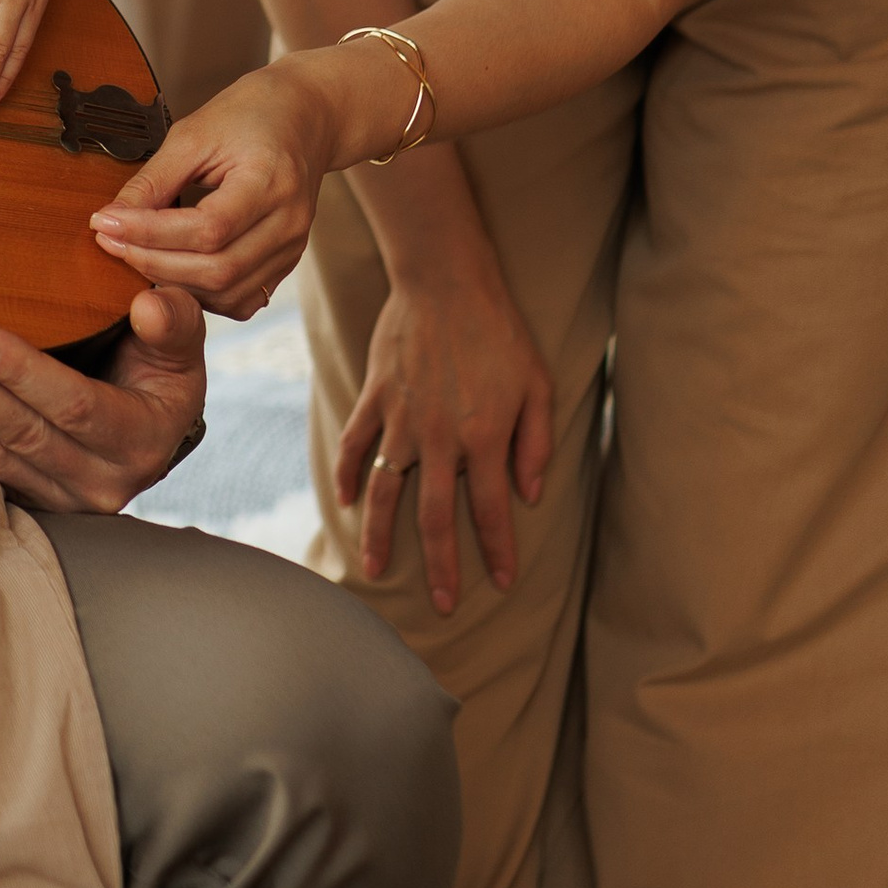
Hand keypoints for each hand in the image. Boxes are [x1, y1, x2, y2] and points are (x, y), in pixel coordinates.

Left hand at [0, 288, 208, 513]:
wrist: (151, 426)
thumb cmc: (159, 370)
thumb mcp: (179, 345)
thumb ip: (172, 322)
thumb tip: (149, 303)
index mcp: (141, 438)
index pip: (76, 405)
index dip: (25, 374)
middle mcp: (102, 479)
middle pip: (25, 435)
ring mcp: (62, 496)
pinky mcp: (30, 499)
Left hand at [88, 55, 361, 318]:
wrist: (304, 118)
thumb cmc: (250, 116)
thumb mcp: (194, 134)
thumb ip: (154, 181)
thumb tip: (111, 219)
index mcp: (271, 181)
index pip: (207, 228)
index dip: (150, 233)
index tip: (105, 222)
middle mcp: (289, 222)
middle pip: (217, 269)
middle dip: (154, 262)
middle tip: (112, 242)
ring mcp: (292, 248)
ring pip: (227, 291)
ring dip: (173, 282)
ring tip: (136, 255)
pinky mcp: (285, 263)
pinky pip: (240, 298)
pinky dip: (201, 294)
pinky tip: (174, 270)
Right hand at [337, 264, 552, 613]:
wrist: (446, 282)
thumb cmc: (500, 332)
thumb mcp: (538, 385)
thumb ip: (537, 443)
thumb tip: (530, 494)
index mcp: (485, 438)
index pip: (491, 511)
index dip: (497, 551)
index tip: (503, 583)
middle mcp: (440, 439)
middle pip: (435, 518)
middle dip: (442, 566)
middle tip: (444, 605)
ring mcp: (402, 420)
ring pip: (387, 492)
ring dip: (382, 536)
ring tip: (377, 572)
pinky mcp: (376, 399)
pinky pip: (356, 445)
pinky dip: (350, 476)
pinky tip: (349, 504)